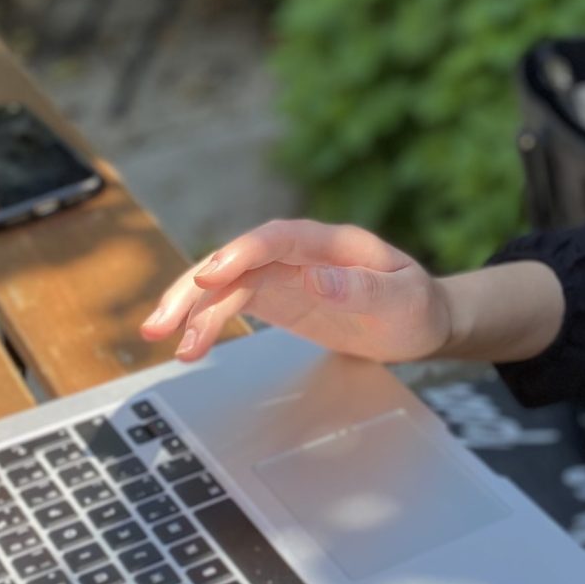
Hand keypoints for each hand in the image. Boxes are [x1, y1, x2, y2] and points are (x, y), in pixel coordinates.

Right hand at [142, 221, 452, 365]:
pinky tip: (189, 345)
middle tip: (164, 321)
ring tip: (170, 344)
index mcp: (332, 243)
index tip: (212, 275)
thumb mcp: (400, 300)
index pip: (278, 238)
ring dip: (194, 310)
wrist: (420, 320)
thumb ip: (359, 290)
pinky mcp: (277, 297)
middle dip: (197, 287)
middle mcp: (300, 253)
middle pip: (238, 260)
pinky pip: (232, 303)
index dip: (242, 252)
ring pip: (226, 284)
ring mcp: (284, 274)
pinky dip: (208, 322)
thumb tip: (315, 280)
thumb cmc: (416, 305)